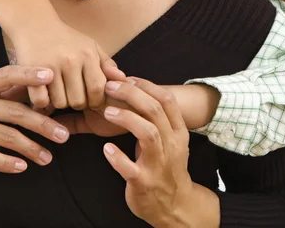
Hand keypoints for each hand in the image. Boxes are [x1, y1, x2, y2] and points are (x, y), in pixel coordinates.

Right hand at [0, 65, 70, 173]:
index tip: (51, 76)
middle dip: (43, 124)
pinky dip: (7, 163)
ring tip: (48, 157)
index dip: (29, 74)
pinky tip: (22, 166)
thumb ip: (5, 91)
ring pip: (6, 136)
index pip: (8, 75)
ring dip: (31, 148)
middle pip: (15, 112)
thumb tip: (40, 86)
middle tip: (64, 135)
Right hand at [12, 19, 125, 110]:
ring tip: (59, 92)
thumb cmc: (67, 39)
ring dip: (60, 103)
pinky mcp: (31, 72)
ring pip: (60, 103)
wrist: (36, 24)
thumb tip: (122, 79)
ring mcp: (51, 67)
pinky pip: (41, 101)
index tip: (92, 101)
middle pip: (79, 100)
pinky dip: (43, 102)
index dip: (96, 100)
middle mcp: (71, 60)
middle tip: (73, 96)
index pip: (98, 88)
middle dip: (78, 104)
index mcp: (88, 54)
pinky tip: (45, 93)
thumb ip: (107, 63)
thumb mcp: (91, 46)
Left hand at [99, 77, 195, 226]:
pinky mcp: (143, 183)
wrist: (175, 205)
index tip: (128, 78)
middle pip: (155, 111)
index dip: (147, 85)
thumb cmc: (167, 166)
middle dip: (132, 95)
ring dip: (126, 119)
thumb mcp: (171, 140)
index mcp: (178, 132)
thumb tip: (137, 91)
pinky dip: (117, 157)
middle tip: (110, 87)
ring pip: (148, 134)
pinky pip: (130, 168)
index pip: (167, 100)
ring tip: (107, 112)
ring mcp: (158, 164)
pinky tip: (106, 149)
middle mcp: (171, 145)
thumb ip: (158, 119)